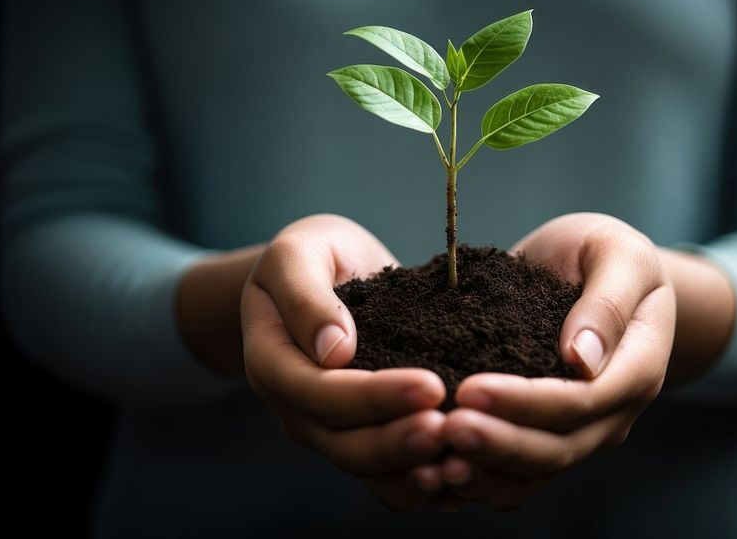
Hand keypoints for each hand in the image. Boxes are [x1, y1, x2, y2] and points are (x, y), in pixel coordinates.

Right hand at [241, 214, 448, 510]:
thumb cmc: (311, 256)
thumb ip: (306, 296)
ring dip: (414, 472)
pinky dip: (423, 483)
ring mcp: (329, 429)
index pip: (320, 393)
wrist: (324, 274)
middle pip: (345, 444)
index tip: (429, 385)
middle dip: (399, 442)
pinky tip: (462, 478)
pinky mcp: (364, 435)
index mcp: (273, 363)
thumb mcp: (297, 254)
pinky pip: (389, 475)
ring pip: (369, 471)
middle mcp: (297, 409)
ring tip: (461, 464)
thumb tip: (333, 350)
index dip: (373, 397)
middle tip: (451, 431)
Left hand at [438, 212, 675, 510]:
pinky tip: (438, 476)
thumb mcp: (617, 255)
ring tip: (436, 465)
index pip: (582, 401)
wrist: (598, 269)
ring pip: (535, 474)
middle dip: (498, 443)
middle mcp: (612, 413)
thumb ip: (606, 304)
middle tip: (444, 429)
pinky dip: (480, 481)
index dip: (526, 402)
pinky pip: (516, 477)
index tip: (470, 389)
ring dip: (485, 475)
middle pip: (557, 449)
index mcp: (637, 368)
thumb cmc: (608, 254)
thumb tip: (581, 361)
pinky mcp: (546, 436)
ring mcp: (581, 433)